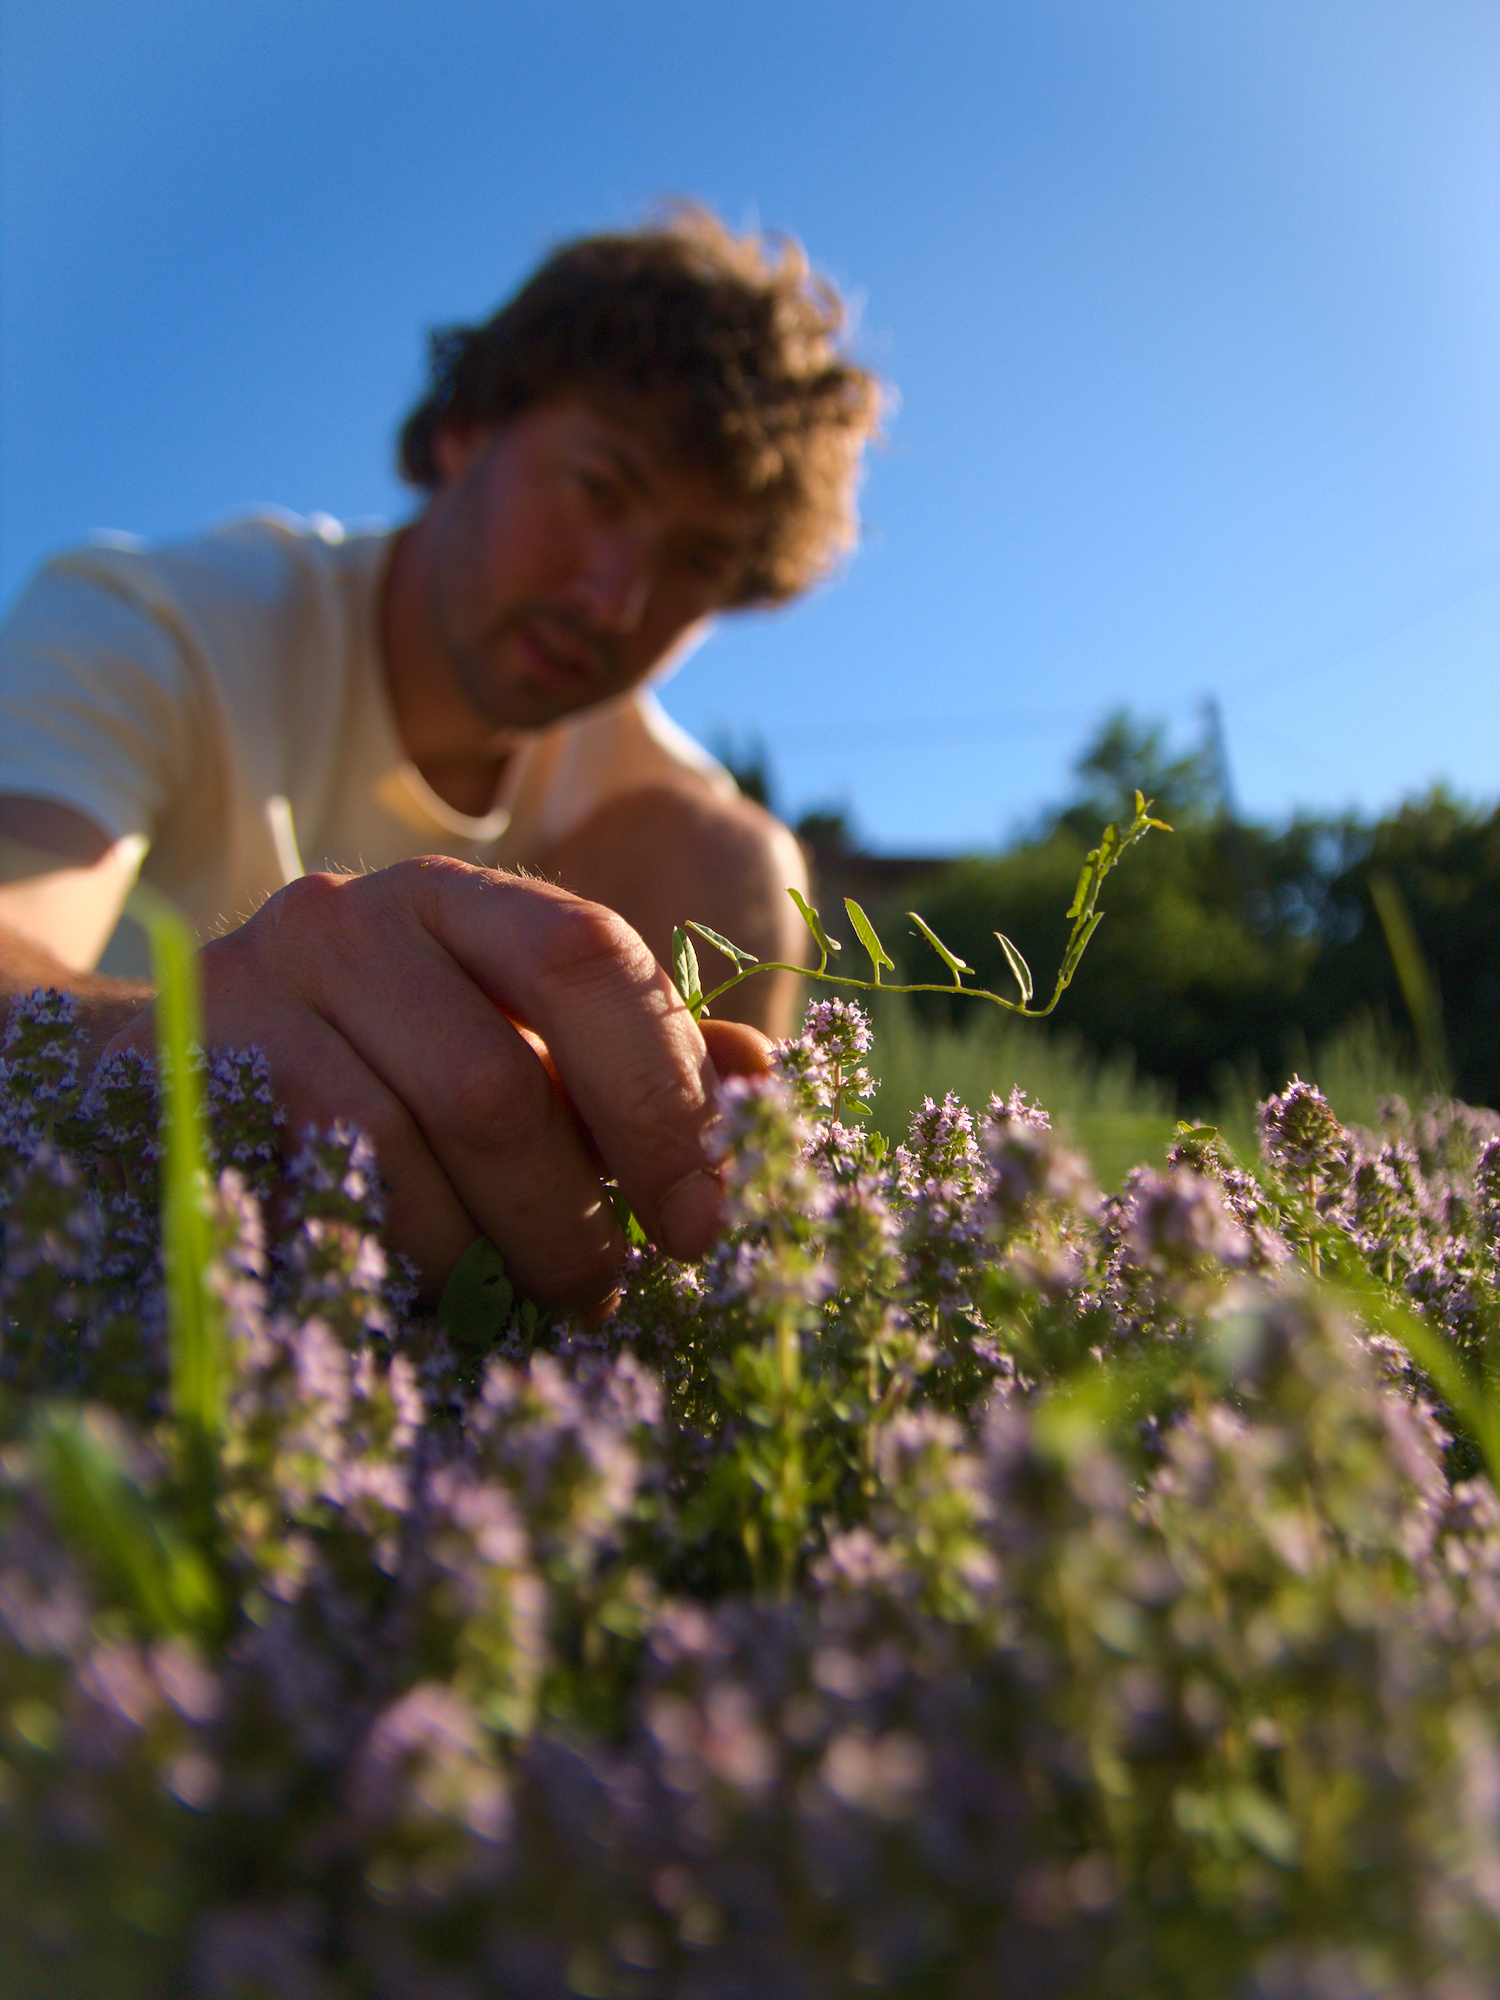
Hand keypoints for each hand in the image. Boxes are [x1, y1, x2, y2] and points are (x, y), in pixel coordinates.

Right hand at [101, 858, 771, 1310]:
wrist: (159, 1056)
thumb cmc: (378, 1057)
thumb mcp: (511, 1040)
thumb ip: (632, 1056)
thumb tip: (763, 1083)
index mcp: (467, 897)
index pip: (592, 962)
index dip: (663, 1097)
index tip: (706, 1221)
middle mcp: (361, 916)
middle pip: (502, 1080)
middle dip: (577, 1212)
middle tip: (613, 1292)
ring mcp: (264, 988)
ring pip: (419, 1149)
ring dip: (496, 1255)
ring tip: (530, 1303)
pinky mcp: (199, 1074)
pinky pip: (331, 1193)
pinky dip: (406, 1259)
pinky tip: (435, 1288)